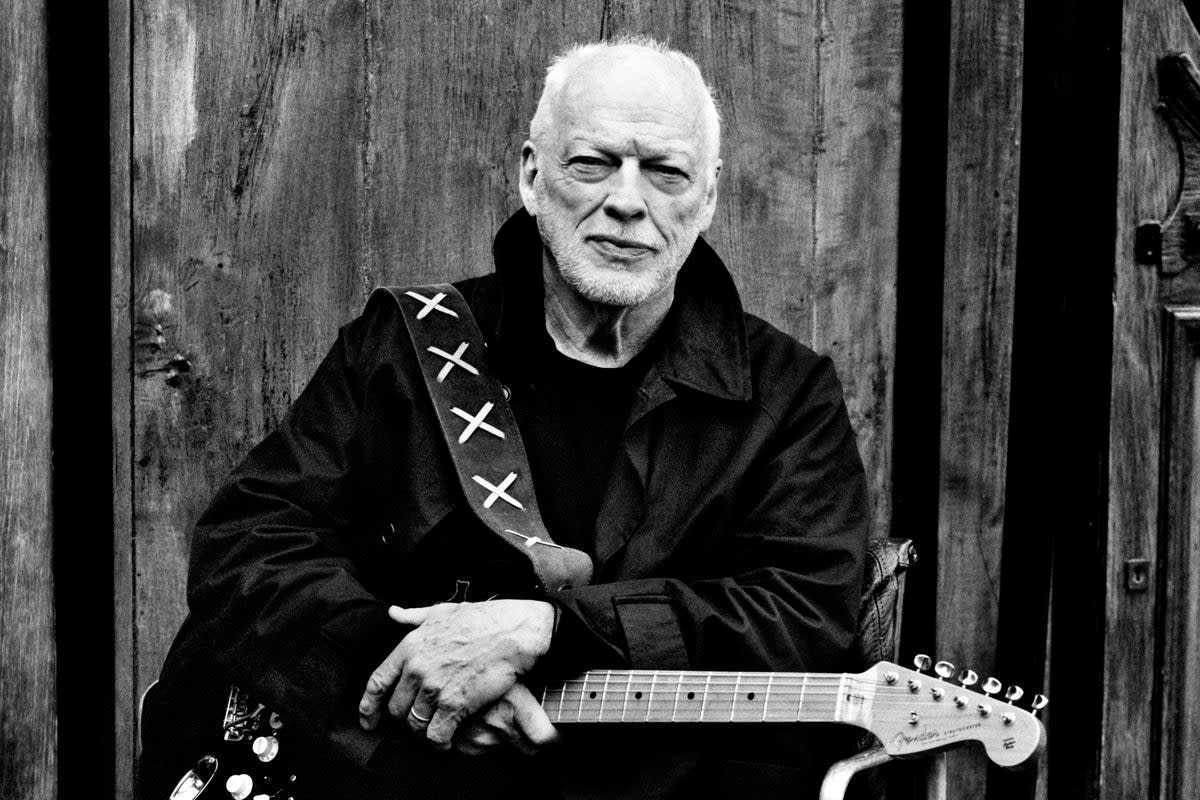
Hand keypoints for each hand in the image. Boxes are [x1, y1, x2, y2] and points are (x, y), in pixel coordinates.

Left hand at [357, 599, 554, 748]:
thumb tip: (393, 613)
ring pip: (415, 724)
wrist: (513, 630)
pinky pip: (436, 734)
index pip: (377, 682)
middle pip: (396, 708)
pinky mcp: (456, 704)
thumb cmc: (482, 618)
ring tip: (433, 733)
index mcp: (410, 646)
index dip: (368, 706)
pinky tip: (446, 742)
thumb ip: (414, 616)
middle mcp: (417, 668)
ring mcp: (435, 687)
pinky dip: (439, 742)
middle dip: (404, 719)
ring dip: (423, 732)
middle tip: (416, 723)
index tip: (368, 720)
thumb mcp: (442, 611)